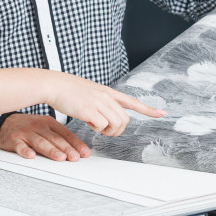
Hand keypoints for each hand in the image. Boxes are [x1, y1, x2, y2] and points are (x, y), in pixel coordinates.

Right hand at [0, 114, 90, 161]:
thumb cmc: (29, 127)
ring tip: (60, 157)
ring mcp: (26, 132)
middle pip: (54, 138)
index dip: (76, 144)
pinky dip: (25, 150)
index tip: (84, 153)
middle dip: (66, 148)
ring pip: (40, 142)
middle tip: (74, 157)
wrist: (5, 122)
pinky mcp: (13, 139)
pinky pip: (19, 145)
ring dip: (51, 150)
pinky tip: (30, 155)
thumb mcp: (45, 127)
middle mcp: (38, 126)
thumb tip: (78, 151)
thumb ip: (60, 137)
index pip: (65, 134)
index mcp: (49, 123)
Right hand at [46, 73, 164, 139]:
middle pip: (124, 119)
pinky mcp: (90, 110)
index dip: (148, 109)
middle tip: (104, 131)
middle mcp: (106, 96)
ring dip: (109, 131)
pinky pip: (102, 126)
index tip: (161, 113)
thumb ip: (100, 102)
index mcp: (108, 92)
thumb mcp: (90, 92)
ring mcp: (99, 102)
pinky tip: (89, 123)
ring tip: (97, 128)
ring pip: (116, 123)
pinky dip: (97, 129)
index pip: (132, 101)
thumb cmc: (68, 90)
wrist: (54, 84)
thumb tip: (104, 117)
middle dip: (117, 130)